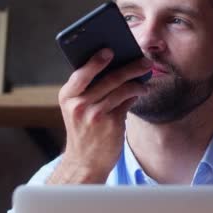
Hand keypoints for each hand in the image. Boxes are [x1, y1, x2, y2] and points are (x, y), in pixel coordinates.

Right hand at [47, 48, 151, 183]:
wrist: (84, 162)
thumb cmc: (84, 130)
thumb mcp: (78, 109)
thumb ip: (90, 89)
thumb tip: (117, 66)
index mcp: (67, 96)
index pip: (82, 73)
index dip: (96, 61)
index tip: (110, 50)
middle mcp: (79, 105)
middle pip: (109, 78)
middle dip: (130, 67)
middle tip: (144, 60)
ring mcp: (95, 115)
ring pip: (122, 89)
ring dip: (137, 82)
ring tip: (145, 79)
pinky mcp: (111, 124)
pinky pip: (127, 103)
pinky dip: (135, 95)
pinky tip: (140, 92)